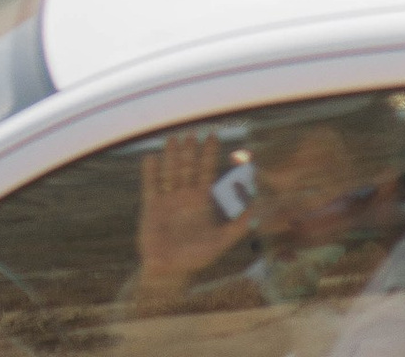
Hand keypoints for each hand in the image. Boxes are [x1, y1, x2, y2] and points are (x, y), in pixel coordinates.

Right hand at [133, 127, 226, 302]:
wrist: (169, 271)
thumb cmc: (195, 258)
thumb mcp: (219, 243)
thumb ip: (236, 228)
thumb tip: (254, 212)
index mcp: (201, 201)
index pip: (206, 172)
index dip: (210, 154)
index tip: (214, 136)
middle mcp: (184, 195)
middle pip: (188, 167)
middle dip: (190, 150)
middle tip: (193, 132)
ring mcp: (167, 199)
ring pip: (170, 171)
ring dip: (171, 156)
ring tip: (173, 139)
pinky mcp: (151, 206)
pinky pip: (150, 185)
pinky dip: (150, 172)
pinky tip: (151, 158)